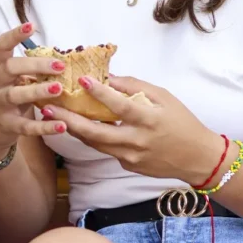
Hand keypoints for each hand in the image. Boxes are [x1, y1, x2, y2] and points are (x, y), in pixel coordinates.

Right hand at [0, 23, 70, 159]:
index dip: (14, 35)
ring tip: (59, 88)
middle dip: (34, 65)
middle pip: (10, 68)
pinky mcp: (7, 125)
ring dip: (37, 91)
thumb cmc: (6, 96)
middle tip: (60, 65)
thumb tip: (61, 56)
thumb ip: (29, 69)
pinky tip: (61, 125)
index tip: (31, 26)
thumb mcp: (11, 79)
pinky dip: (44, 126)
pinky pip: (26, 126)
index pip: (1, 46)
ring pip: (15, 95)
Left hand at [42, 75, 223, 184]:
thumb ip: (135, 87)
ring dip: (72, 129)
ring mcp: (130, 157)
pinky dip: (90, 137)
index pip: (120, 106)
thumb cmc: (182, 122)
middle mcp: (137, 141)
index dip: (100, 93)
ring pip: (94, 143)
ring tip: (52, 115)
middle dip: (68, 119)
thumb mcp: (164, 97)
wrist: (197, 158)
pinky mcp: (127, 165)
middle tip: (46, 106)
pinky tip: (76, 125)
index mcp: (149, 120)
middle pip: (96, 132)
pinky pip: (105, 149)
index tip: (81, 79)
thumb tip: (107, 76)